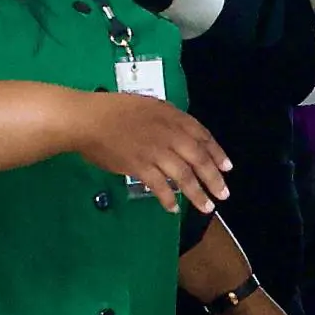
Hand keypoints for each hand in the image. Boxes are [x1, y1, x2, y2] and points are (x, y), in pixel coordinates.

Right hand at [76, 95, 232, 213]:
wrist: (87, 119)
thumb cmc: (112, 110)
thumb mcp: (147, 106)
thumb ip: (166, 121)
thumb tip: (180, 138)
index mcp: (171, 116)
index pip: (202, 135)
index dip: (217, 153)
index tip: (227, 167)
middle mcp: (168, 133)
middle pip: (198, 158)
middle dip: (214, 178)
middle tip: (223, 193)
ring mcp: (155, 150)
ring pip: (184, 175)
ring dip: (197, 194)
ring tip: (206, 207)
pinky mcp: (140, 166)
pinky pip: (160, 186)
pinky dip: (168, 198)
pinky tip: (174, 208)